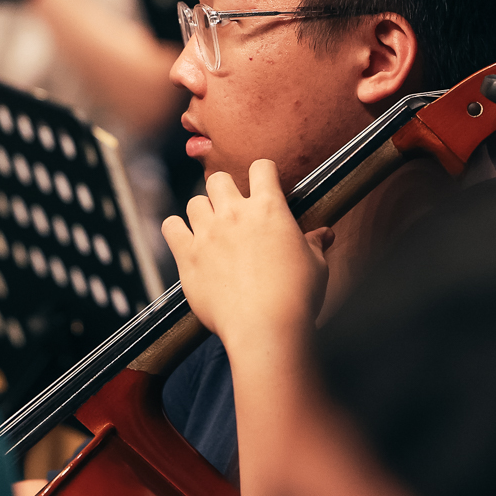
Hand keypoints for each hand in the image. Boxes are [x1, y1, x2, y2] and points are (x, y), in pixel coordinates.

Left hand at [162, 160, 330, 351]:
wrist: (266, 328)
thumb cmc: (297, 297)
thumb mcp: (316, 266)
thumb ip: (315, 244)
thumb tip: (325, 234)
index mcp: (269, 208)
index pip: (261, 167)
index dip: (263, 174)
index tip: (264, 187)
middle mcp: (235, 213)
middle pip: (219, 179)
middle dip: (225, 190)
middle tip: (233, 212)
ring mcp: (208, 233)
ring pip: (195, 202)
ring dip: (203, 212)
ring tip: (211, 229)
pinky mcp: (188, 256)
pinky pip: (171, 227)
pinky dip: (176, 230)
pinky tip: (185, 240)